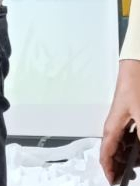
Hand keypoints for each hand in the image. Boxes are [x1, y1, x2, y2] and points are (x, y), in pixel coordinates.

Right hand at [101, 59, 139, 183]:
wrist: (135, 66)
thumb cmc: (134, 86)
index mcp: (112, 127)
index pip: (106, 154)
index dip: (109, 170)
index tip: (113, 181)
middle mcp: (114, 125)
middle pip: (113, 151)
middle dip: (119, 165)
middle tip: (125, 175)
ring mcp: (121, 120)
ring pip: (121, 144)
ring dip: (127, 155)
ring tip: (136, 162)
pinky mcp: (129, 115)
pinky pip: (128, 136)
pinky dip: (134, 145)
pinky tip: (138, 146)